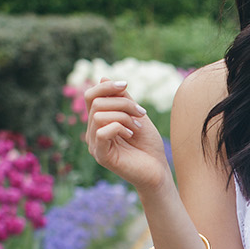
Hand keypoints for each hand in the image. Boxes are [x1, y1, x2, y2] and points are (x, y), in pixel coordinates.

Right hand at [83, 79, 170, 195]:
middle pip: (96, 103)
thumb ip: (121, 99)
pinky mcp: (100, 155)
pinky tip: (130, 134)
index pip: (91, 96)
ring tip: (136, 126)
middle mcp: (93, 132)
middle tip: (141, 113)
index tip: (125, 85)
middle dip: (123, 103)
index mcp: (99, 122)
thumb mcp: (136, 115)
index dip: (106, 87)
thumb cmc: (148, 145)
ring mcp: (95, 145)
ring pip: (99, 116)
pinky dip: (119, 127)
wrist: (158, 170)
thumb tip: (102, 78)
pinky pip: (101, 132)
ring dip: (123, 116)